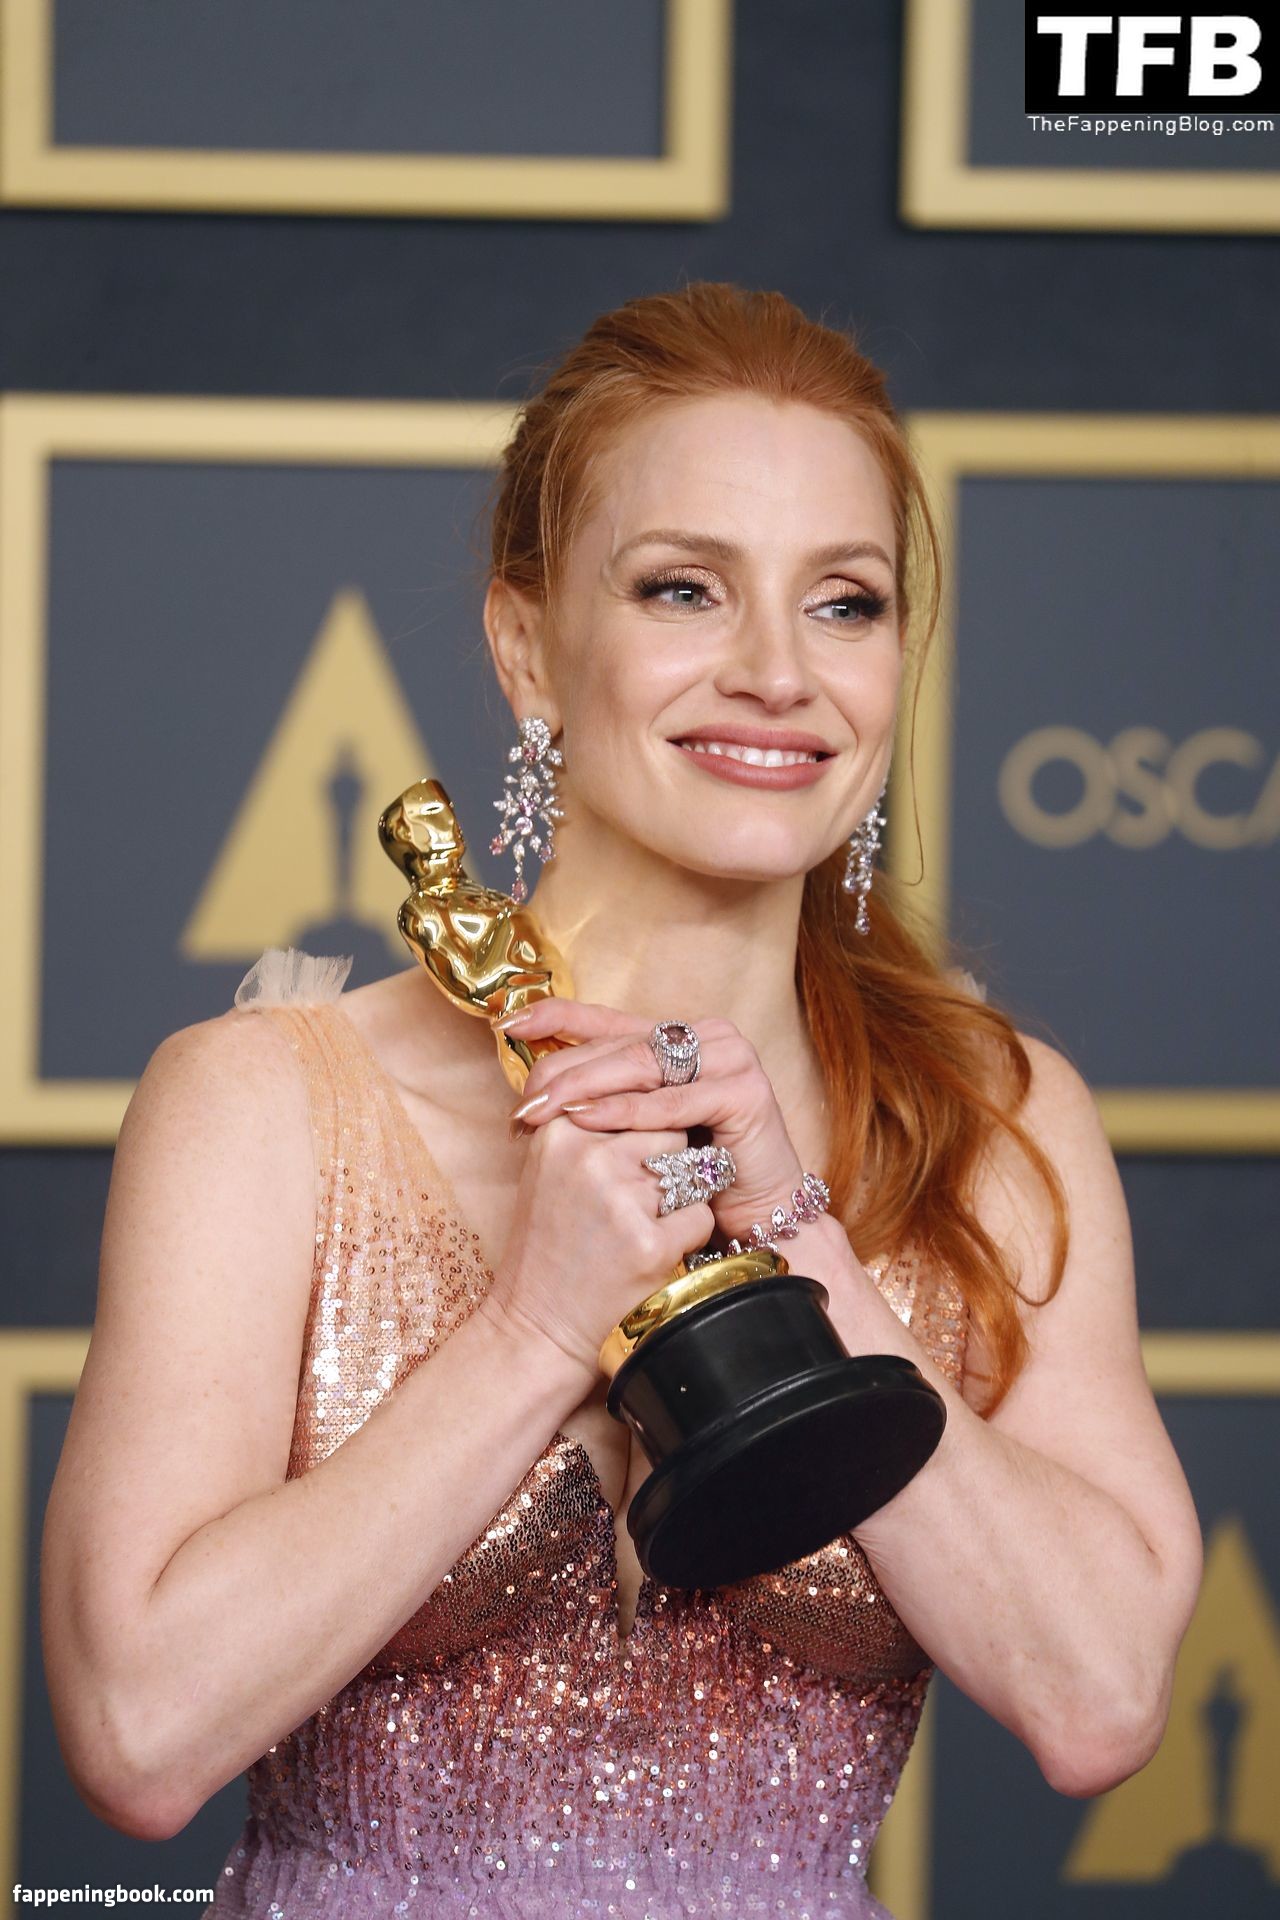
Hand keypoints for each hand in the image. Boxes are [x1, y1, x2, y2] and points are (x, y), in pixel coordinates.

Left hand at [496, 998, 809, 1247]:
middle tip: (522, 1102)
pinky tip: (586, 1119)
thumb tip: (531, 1091)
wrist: (755, 1219)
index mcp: (680, 1035)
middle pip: (620, 1046)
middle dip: (564, 1071)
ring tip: (541, 1109)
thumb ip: (600, 1100)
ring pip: (643, 1067)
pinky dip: (627, 1111)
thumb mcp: (637, 1131)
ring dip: (586, 1087)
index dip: (556, 1018)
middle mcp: (709, 1036)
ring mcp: (732, 1059)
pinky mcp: (746, 1091)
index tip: (506, 1025)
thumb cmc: (690, 1179)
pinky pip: (674, 1102)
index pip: (609, 1020)